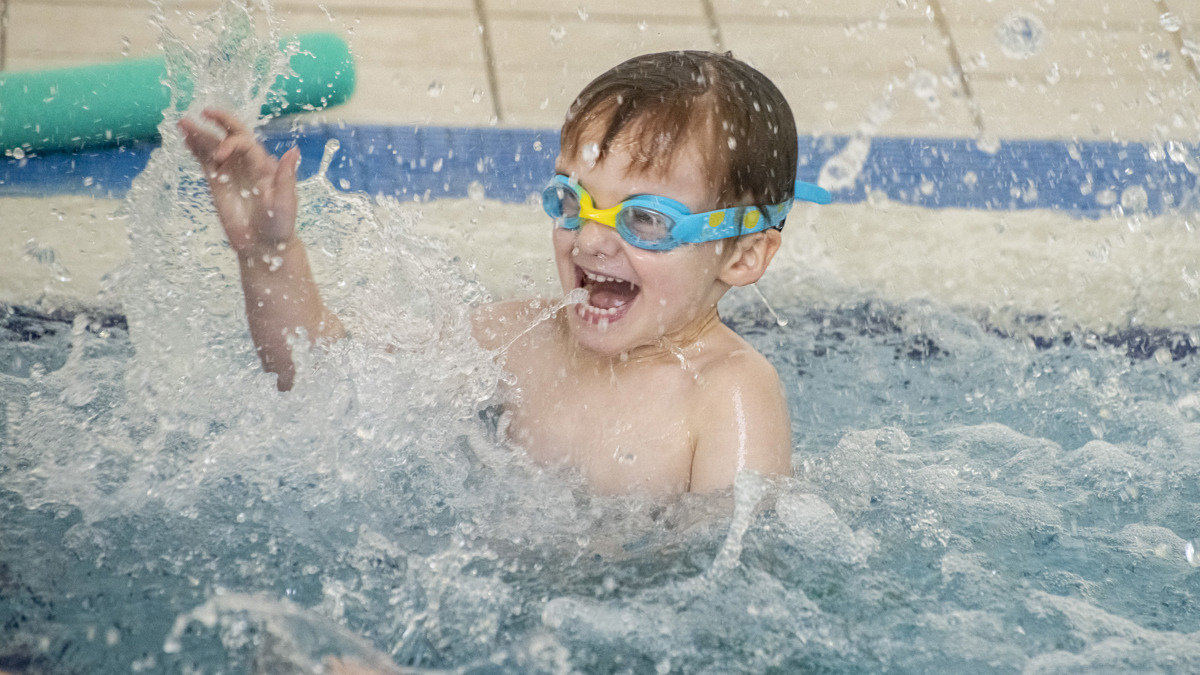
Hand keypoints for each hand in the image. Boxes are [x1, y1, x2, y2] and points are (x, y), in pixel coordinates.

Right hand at [178, 109, 299, 254]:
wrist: (264, 245)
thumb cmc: (279, 224)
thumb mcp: (285, 201)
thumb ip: (286, 176)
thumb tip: (294, 150)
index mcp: (264, 164)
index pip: (245, 143)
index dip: (231, 142)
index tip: (220, 154)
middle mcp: (247, 163)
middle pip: (232, 135)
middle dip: (220, 121)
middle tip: (205, 112)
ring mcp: (231, 172)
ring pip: (214, 147)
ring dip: (200, 134)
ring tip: (183, 122)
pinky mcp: (217, 183)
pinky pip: (205, 162)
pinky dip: (196, 149)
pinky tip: (185, 139)